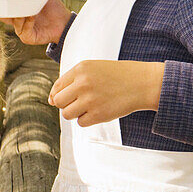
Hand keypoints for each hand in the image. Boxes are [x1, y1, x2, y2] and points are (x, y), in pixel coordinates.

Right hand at [5, 0, 71, 44]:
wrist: (64, 21)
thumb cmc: (51, 7)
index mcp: (17, 8)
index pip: (3, 5)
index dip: (0, 0)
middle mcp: (16, 20)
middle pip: (3, 15)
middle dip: (4, 8)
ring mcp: (21, 29)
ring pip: (13, 22)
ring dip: (19, 13)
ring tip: (27, 6)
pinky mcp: (28, 37)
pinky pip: (23, 30)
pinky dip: (27, 22)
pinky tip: (33, 16)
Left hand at [48, 59, 164, 125]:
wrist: (142, 83)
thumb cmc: (117, 76)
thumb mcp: (94, 69)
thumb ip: (72, 81)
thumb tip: (50, 100)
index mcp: (81, 69)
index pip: (57, 86)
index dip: (60, 94)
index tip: (72, 96)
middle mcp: (83, 83)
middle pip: (58, 102)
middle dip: (66, 104)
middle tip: (81, 102)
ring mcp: (90, 100)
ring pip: (67, 114)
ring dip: (76, 113)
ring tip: (90, 106)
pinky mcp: (98, 114)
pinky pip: (81, 123)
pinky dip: (88, 120)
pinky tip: (99, 111)